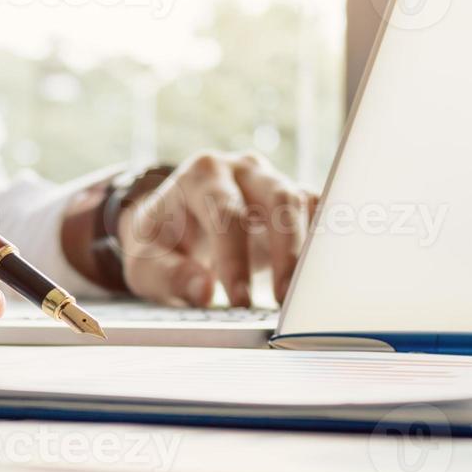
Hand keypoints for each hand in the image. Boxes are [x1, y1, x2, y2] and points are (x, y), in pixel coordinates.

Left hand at [116, 152, 315, 307]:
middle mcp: (241, 170)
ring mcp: (271, 181)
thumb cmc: (160, 242)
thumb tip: (204, 292)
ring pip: (303, 204)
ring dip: (308, 250)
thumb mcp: (146, 261)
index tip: (240, 301)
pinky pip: (318, 211)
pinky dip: (325, 239)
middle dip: (286, 251)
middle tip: (285, 300)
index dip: (235, 258)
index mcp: (201, 176)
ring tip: (307, 295)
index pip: (226, 213)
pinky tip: (325, 273)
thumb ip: (170, 276)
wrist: (171, 223)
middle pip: (277, 199)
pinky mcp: (292, 200)